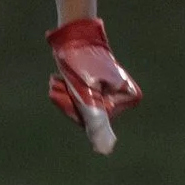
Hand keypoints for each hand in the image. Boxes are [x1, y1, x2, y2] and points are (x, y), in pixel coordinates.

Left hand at [47, 18, 141, 154]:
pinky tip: (59, 81)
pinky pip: (78, 102)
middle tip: (58, 83)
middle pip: (89, 116)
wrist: (72, 33)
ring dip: (64, 97)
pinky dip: (66, 94)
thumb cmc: (82, 60)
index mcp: (128, 98)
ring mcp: (108, 92)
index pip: (97, 121)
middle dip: (69, 104)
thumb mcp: (86, 93)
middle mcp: (121, 97)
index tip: (70, 91)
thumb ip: (95, 122)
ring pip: (80, 110)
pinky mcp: (96, 88)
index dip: (78, 110)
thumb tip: (104, 151)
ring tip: (57, 80)